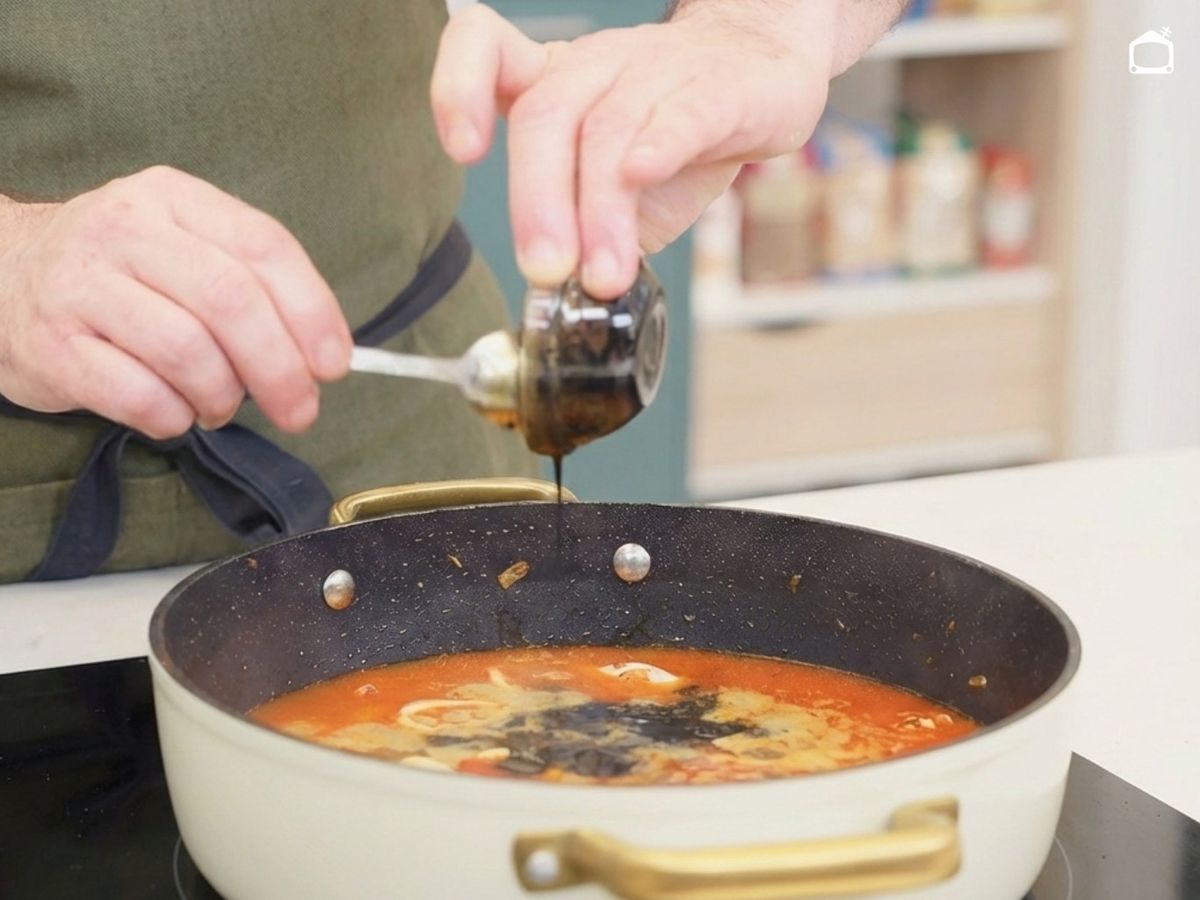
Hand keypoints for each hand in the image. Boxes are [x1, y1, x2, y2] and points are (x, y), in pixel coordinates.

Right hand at [0, 166, 350, 438]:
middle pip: (230, 301)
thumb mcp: (184, 249)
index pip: (263, 245)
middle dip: (279, 368)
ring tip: (221, 405)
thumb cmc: (121, 275)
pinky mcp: (52, 346)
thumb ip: (252, 286)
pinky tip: (175, 414)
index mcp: (171, 197)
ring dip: (223, 395)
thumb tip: (323, 358)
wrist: (2, 278)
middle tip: (300, 410)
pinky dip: (174, 418)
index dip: (311, 311)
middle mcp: (123, 230)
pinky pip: (139, 395)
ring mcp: (80, 286)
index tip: (334, 365)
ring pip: (186, 350)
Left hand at [431, 3, 835, 297]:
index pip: (485, 50)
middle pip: (546, 116)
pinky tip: (645, 177)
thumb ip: (581, 233)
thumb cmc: (673, 134)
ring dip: (601, 212)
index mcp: (555, 82)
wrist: (763, 78)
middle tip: (546, 269)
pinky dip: (659, 147)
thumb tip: (557, 298)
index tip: (463, 152)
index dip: (460, 90)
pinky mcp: (718, 90)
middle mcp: (594, 67)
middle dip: (538, 201)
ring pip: (611, 130)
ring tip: (604, 276)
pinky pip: (681, 114)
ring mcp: (655, 70)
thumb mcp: (613, 190)